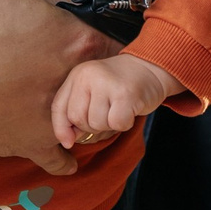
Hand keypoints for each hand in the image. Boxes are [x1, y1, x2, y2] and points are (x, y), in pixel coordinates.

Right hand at [0, 0, 112, 175]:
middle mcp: (78, 82)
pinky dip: (63, 155)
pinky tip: (66, 153)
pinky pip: (62, 157)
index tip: (95, 25)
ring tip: (71, 100)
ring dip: (81, 107)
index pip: (114, 29)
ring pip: (87, 114)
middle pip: (103, 73)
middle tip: (78, 60)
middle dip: (95, 67)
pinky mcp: (37, 143)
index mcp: (78, 39)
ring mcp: (60, 117)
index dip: (106, 25)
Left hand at [51, 52, 184, 149]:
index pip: (59, 108)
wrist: (151, 68)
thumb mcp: (92, 92)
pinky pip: (117, 124)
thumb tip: (66, 142)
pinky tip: (129, 111)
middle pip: (78, 119)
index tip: (69, 141)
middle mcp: (88, 75)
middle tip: (107, 112)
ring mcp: (106, 83)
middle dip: (92, 125)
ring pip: (97, 123)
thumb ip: (75, 112)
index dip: (61, 129)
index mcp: (77, 74)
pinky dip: (124, 124)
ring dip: (110, 124)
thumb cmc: (119, 85)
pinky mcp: (125, 94)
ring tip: (118, 108)